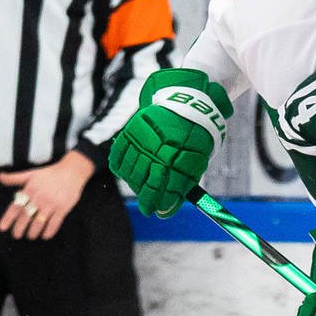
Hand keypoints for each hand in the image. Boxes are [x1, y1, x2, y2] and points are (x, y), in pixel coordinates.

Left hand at [0, 150, 94, 240]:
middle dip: (19, 229)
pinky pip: (54, 224)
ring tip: (30, 236)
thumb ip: (14, 178)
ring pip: (39, 223)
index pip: (16, 206)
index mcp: (30, 190)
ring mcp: (51, 203)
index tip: (2, 228)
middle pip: (26, 217)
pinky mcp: (62, 208)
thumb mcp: (31, 174)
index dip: (8, 218)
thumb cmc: (49, 174)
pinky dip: (49, 232)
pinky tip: (45, 236)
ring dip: (33, 232)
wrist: (71, 172)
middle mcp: (39, 197)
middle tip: (16, 236)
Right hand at [108, 67, 231, 217]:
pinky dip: (121, 168)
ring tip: (141, 186)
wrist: (186, 103)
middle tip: (148, 205)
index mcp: (175, 158)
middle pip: (143, 183)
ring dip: (135, 184)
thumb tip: (167, 209)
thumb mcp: (196, 160)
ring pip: (130, 172)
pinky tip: (128, 173)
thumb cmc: (195, 136)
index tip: (156, 212)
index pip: (161, 189)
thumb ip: (182, 185)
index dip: (157, 203)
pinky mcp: (131, 132)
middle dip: (146, 198)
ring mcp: (141, 140)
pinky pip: (119, 157)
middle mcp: (156, 149)